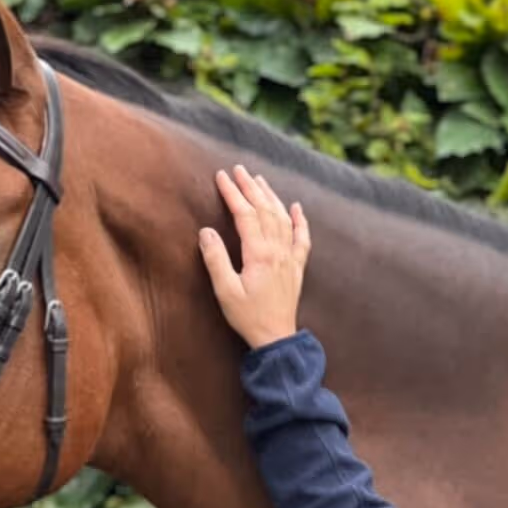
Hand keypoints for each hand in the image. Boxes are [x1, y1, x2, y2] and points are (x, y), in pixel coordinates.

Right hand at [198, 164, 310, 349]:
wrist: (276, 338)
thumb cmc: (248, 317)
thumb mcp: (226, 291)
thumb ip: (216, 260)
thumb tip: (206, 231)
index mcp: (259, 254)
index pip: (244, 214)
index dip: (232, 193)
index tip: (221, 176)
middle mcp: (277, 250)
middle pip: (264, 210)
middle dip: (250, 187)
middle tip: (238, 169)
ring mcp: (289, 258)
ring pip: (282, 218)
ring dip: (270, 196)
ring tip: (259, 180)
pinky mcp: (297, 268)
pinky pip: (302, 238)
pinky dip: (300, 220)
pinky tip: (296, 207)